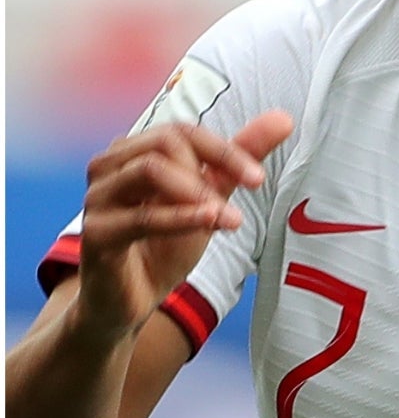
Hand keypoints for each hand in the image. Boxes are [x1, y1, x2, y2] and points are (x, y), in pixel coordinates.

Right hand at [71, 110, 292, 343]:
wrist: (133, 299)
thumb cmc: (165, 244)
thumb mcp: (208, 199)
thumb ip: (236, 161)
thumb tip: (283, 119)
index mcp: (135, 153)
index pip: (184, 132)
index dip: (226, 150)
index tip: (259, 178)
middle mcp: (111, 167)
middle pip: (166, 141)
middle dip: (216, 164)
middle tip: (249, 192)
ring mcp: (99, 199)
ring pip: (149, 169)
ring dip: (198, 191)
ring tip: (230, 217)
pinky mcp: (96, 234)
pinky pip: (141, 217)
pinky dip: (181, 218)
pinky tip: (211, 222)